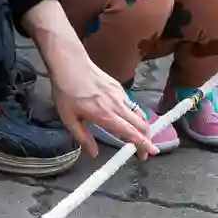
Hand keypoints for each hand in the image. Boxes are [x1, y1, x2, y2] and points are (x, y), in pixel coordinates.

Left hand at [47, 43, 156, 157]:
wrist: (70, 64)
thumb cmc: (66, 91)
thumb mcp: (69, 118)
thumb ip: (83, 137)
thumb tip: (94, 153)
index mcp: (105, 115)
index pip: (130, 132)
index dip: (143, 144)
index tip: (151, 152)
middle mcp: (117, 105)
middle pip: (141, 124)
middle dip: (147, 139)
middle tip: (145, 151)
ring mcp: (120, 95)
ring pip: (140, 114)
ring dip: (144, 127)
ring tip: (141, 137)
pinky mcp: (119, 88)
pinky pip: (133, 105)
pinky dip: (137, 116)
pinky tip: (131, 120)